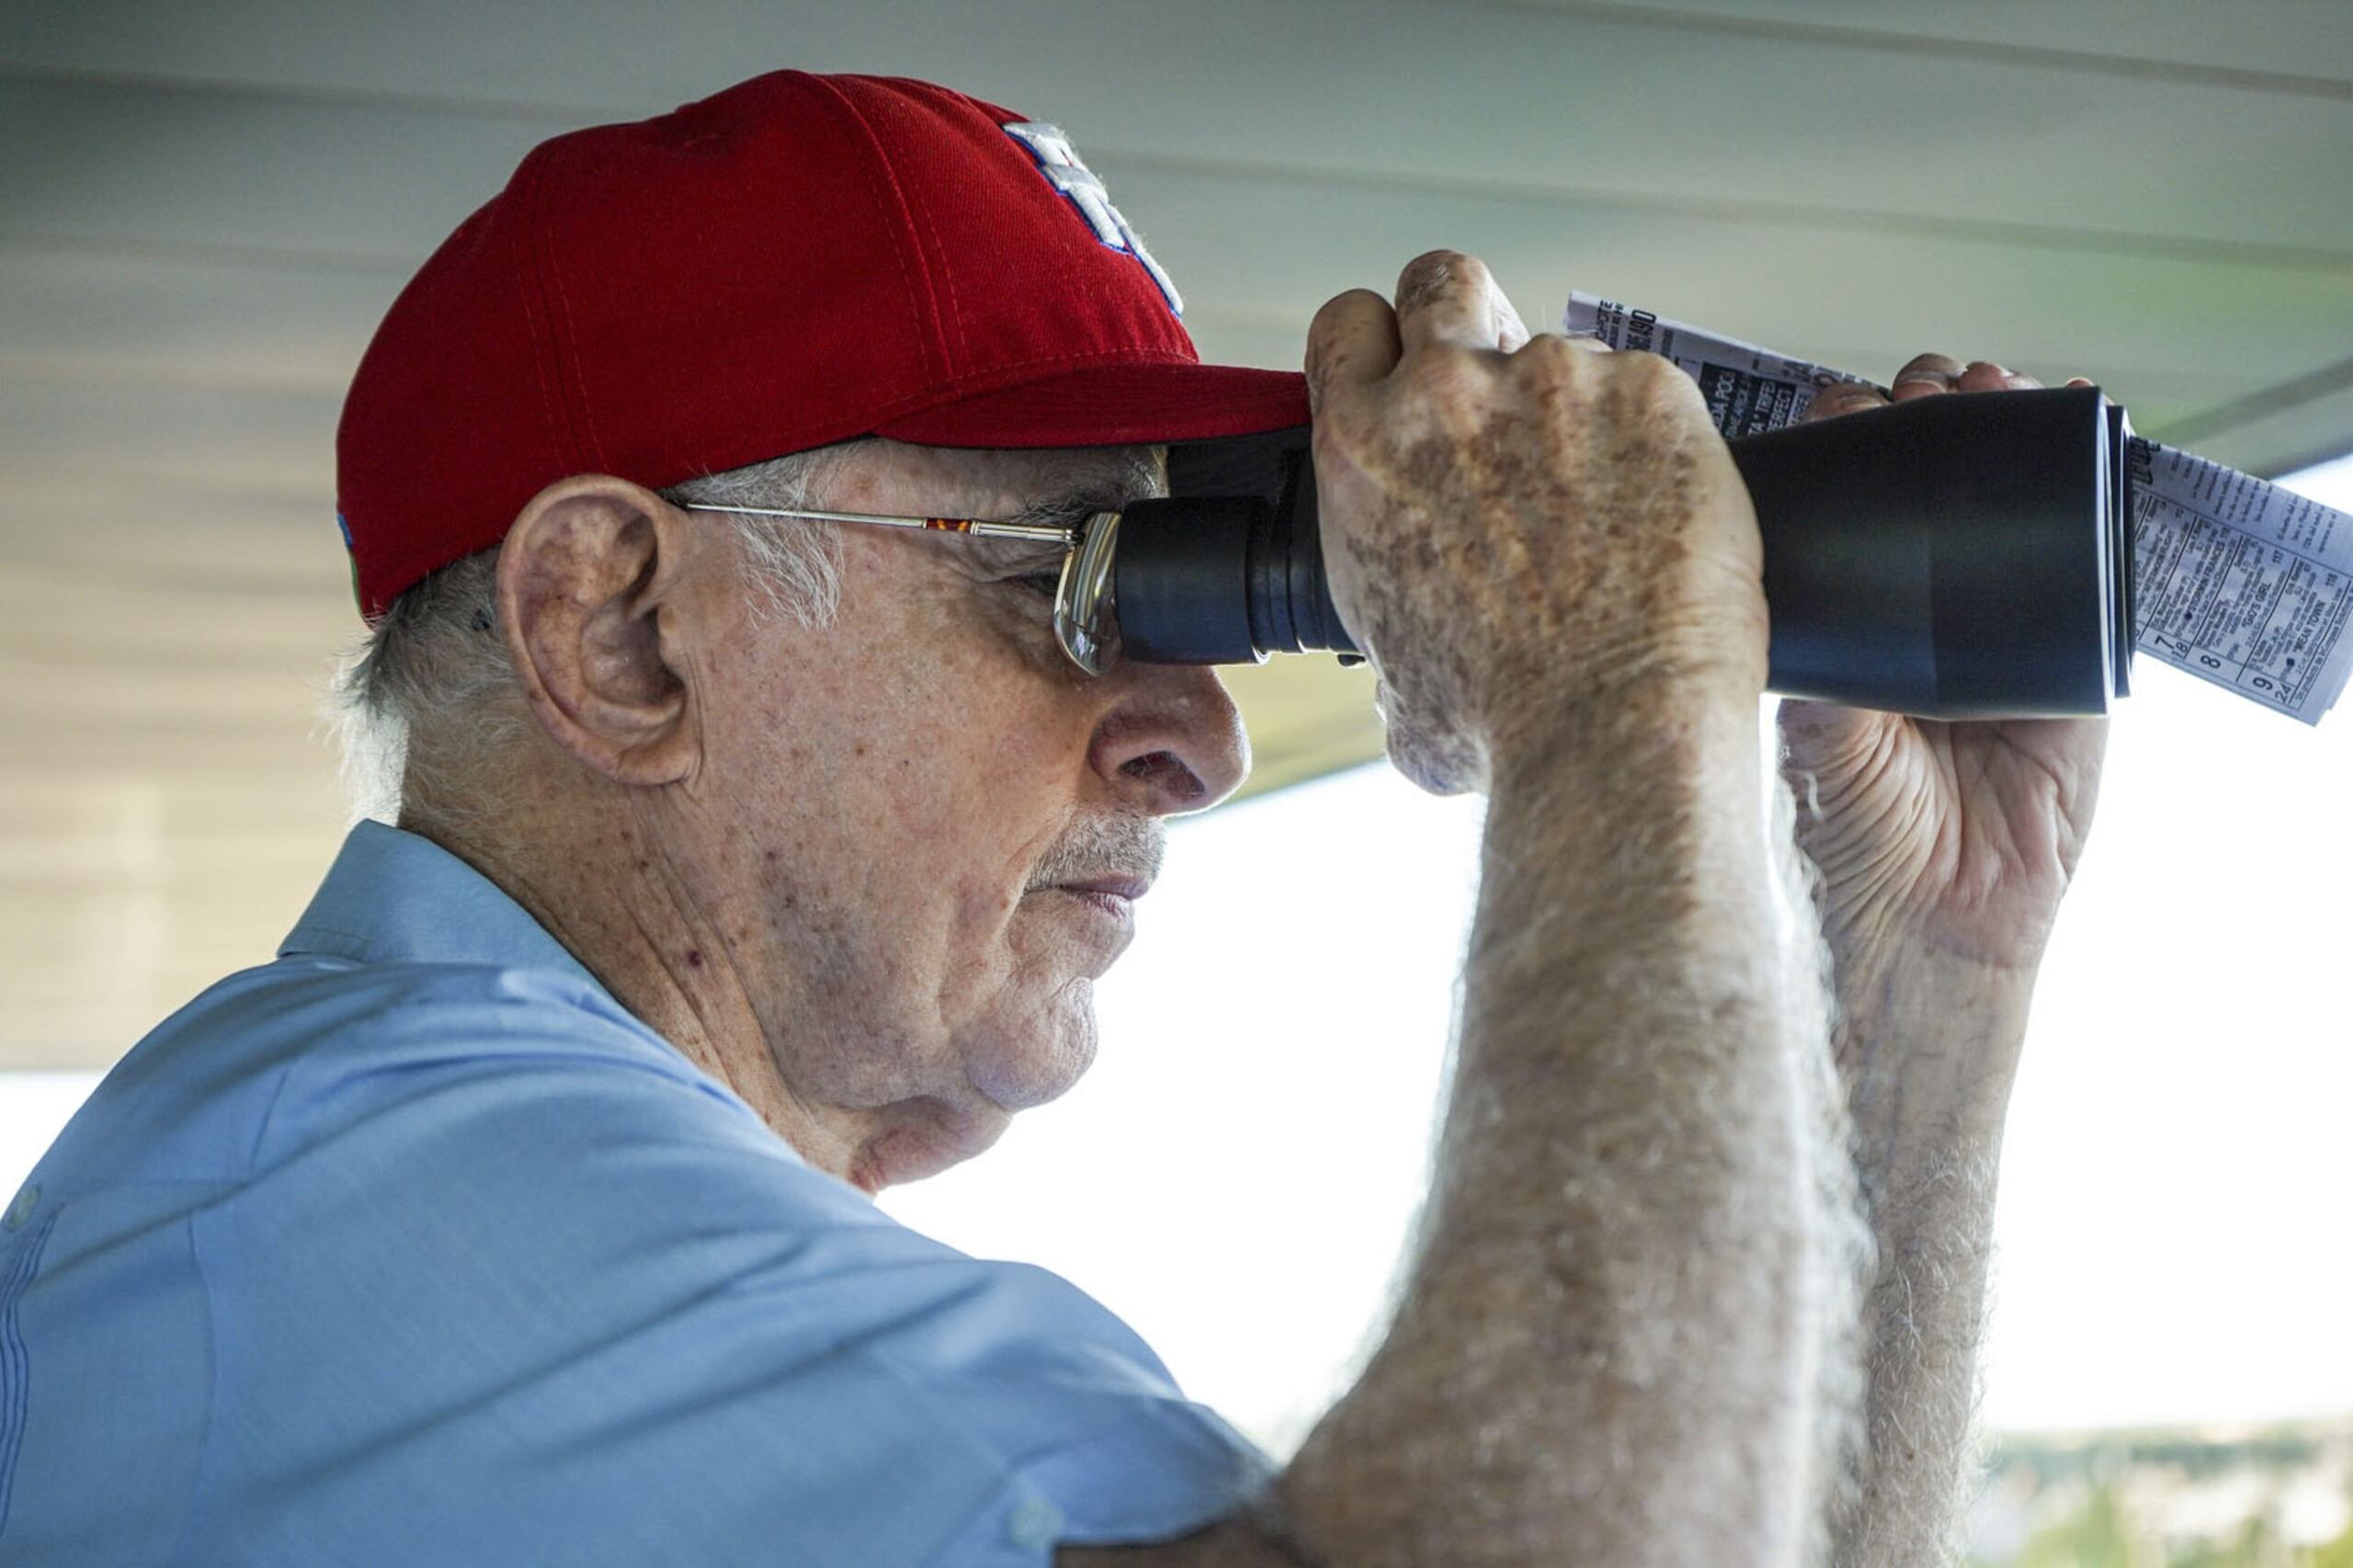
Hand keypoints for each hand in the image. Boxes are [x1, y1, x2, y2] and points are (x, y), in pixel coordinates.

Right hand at [1305, 251, 1767, 794]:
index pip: (1346, 323)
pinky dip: (1655, 437)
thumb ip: (1388, 617)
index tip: (1407, 370)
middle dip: (1466, 317)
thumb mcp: (1391, 673)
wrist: (1611, 729)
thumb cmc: (1505, 720)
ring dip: (1575, 406)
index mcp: (1363, 451)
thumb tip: (1405, 662)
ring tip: (1605, 500)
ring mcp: (1555, 379)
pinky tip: (1659, 511)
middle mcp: (1445, 395)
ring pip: (1562, 349)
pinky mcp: (1653, 389)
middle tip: (1501, 386)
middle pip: (1439, 280)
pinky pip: (1648, 389)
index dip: (1380, 343)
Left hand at [1782, 356, 2108, 991]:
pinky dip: (2083, 487)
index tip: (1844, 406)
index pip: (1841, 503)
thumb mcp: (1804, 722)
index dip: (1845, 445)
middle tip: (1924, 386)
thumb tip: (1787, 543)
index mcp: (1837, 621)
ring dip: (1999, 430)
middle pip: (1923, 482)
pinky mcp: (2070, 653)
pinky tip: (2065, 423)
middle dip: (1925, 417)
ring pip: (2002, 501)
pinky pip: (2083, 554)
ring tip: (1988, 386)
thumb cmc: (1841, 837)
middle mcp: (1910, 613)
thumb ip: (1812, 648)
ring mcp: (1992, 625)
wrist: (1923, 923)